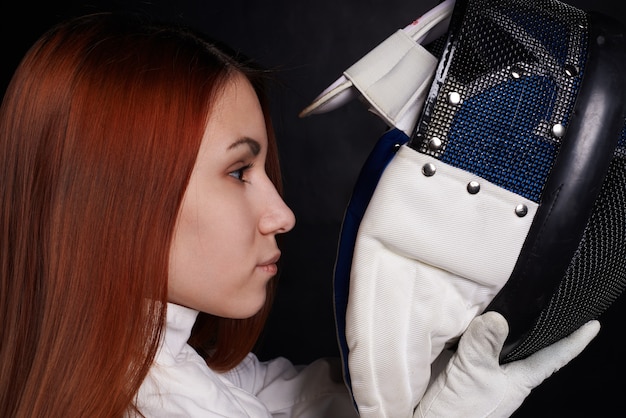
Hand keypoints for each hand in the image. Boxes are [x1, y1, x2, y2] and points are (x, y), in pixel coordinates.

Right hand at [414, 311, 599, 417]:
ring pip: (497, 339)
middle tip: (547, 298)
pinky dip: (471, 325)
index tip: (593, 325)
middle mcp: (504, 372)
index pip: (553, 357)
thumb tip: (496, 317)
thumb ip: (484, 347)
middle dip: (536, 323)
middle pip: (526, 343)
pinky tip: (469, 311)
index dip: (573, 341)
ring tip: (507, 296)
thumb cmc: (461, 412)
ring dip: (499, 320)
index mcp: (518, 379)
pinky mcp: (460, 364)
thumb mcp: (475, 376)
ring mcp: (482, 368)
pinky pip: (470, 339)